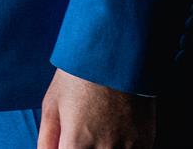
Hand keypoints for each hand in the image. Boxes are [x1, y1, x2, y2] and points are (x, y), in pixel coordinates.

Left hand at [37, 68, 154, 148]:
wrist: (117, 52)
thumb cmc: (78, 76)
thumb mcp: (52, 104)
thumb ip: (47, 139)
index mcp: (75, 143)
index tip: (67, 148)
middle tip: (81, 142)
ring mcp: (128, 148)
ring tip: (97, 138)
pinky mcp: (146, 142)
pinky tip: (114, 140)